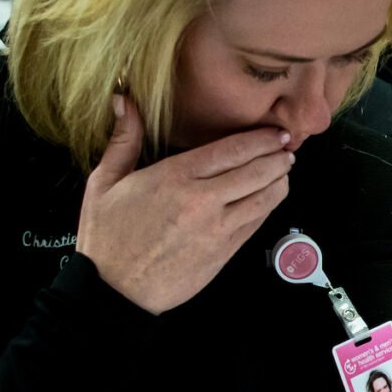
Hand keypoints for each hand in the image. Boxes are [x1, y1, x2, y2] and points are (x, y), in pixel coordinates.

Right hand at [76, 95, 295, 313]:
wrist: (113, 292)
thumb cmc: (106, 238)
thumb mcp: (104, 183)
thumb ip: (122, 139)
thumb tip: (123, 100)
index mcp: (175, 177)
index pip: (232, 150)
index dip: (260, 139)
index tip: (275, 132)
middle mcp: (202, 201)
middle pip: (257, 172)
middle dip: (278, 157)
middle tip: (287, 147)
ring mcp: (217, 229)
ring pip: (265, 199)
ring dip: (280, 181)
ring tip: (285, 170)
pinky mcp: (224, 253)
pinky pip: (257, 224)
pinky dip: (269, 207)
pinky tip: (270, 197)